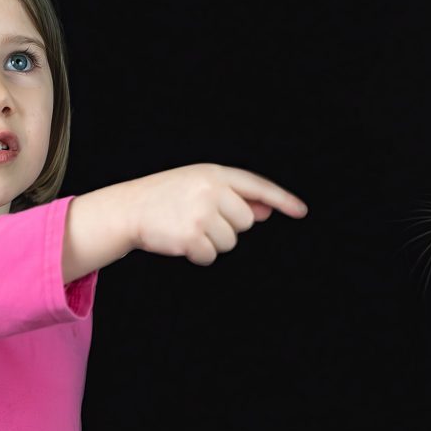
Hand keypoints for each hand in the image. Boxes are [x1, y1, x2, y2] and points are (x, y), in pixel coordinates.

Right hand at [120, 163, 307, 264]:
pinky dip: (199, 256)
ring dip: (212, 243)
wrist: (128, 209)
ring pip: (230, 242)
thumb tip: (267, 211)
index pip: (257, 186)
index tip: (301, 211)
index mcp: (214, 174)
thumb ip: (235, 196)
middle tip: (201, 219)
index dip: (282, 199)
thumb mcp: (200, 186)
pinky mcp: (191, 236)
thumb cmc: (167, 197)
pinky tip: (182, 242)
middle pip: (246, 221)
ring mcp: (201, 214)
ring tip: (188, 229)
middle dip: (228, 227)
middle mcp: (211, 191)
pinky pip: (211, 256)